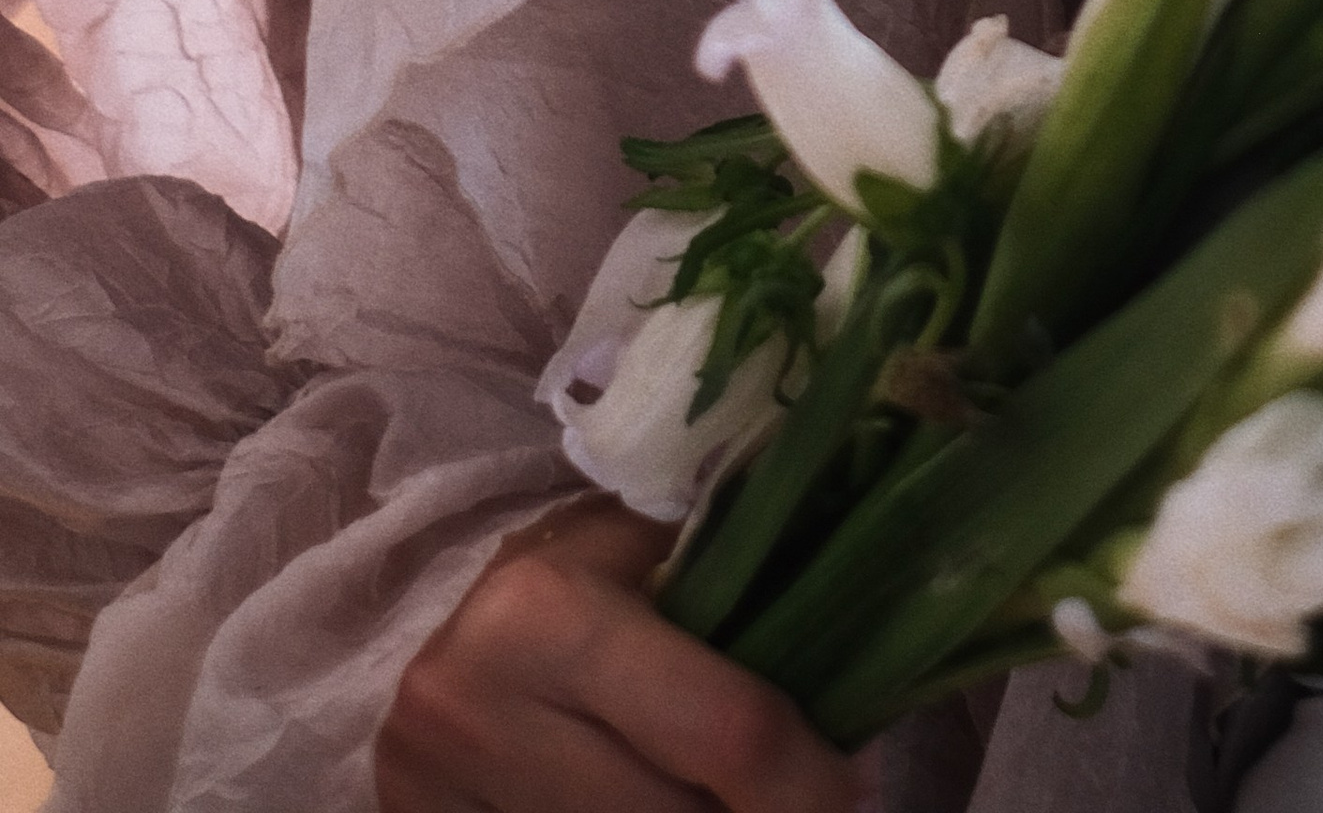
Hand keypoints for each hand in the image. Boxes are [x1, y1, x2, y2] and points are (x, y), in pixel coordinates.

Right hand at [378, 496, 879, 812]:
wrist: (451, 636)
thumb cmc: (581, 577)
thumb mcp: (652, 554)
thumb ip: (741, 588)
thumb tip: (872, 681)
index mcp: (548, 614)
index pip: (723, 732)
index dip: (809, 782)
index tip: (856, 791)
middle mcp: (476, 708)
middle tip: (805, 803)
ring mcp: (433, 793)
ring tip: (728, 799)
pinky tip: (660, 806)